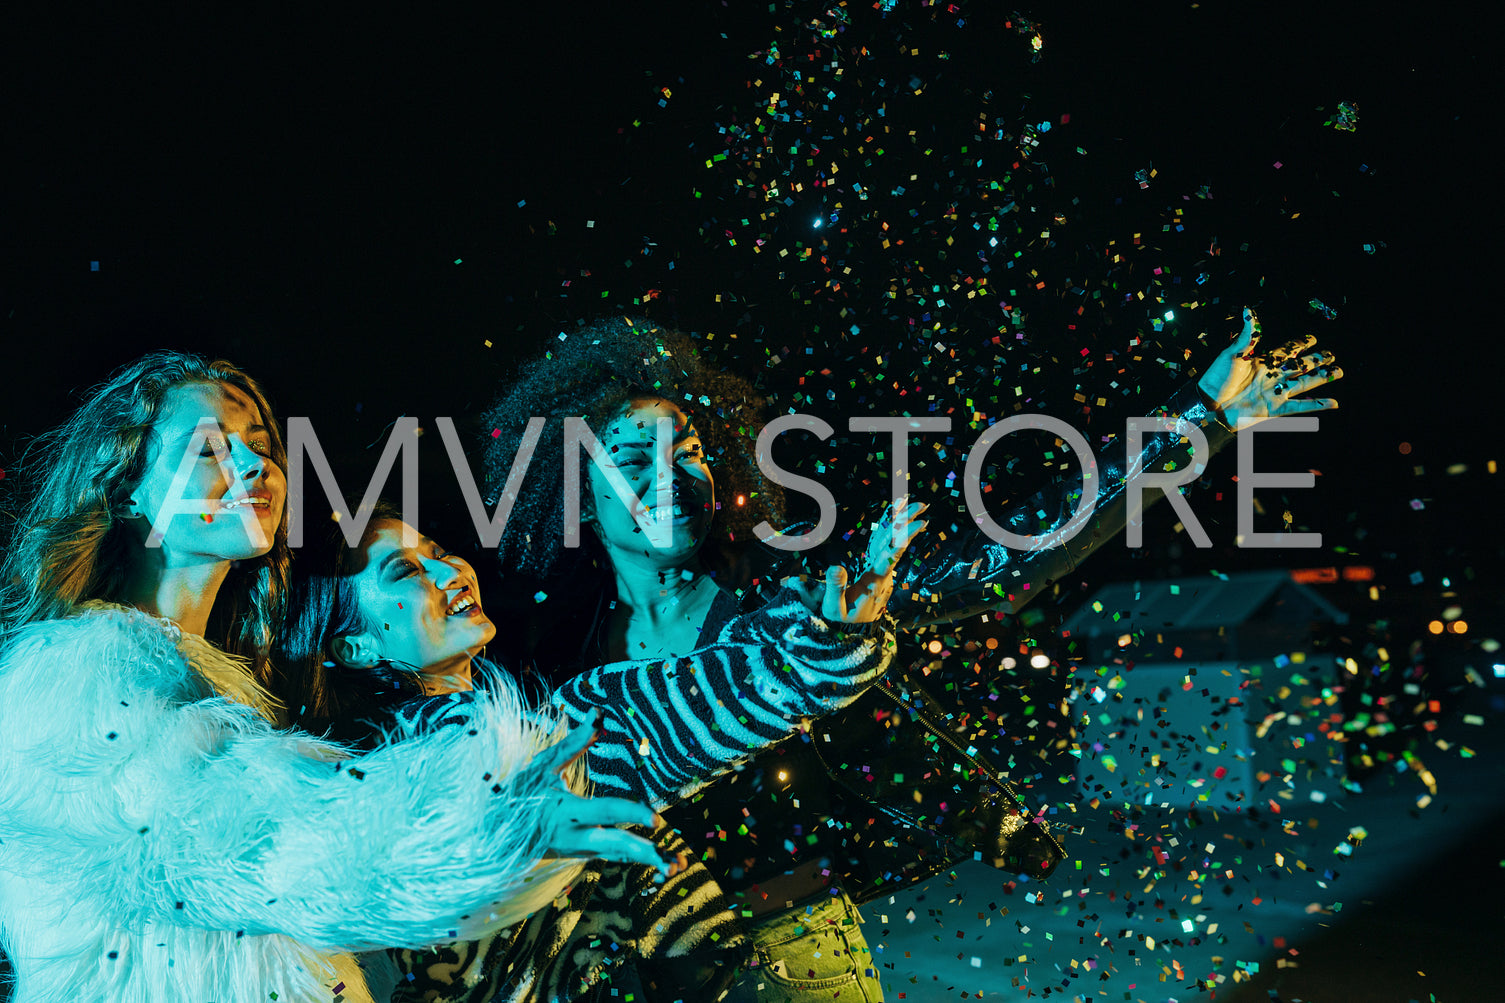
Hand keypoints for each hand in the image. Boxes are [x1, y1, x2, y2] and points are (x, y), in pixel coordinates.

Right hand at [531, 715, 683, 878]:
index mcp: (565, 811)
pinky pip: (613, 856)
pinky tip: (662, 863)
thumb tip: (597, 714)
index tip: (655, 818)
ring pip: (617, 856)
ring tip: (676, 867)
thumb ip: (573, 743)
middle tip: (672, 861)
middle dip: (643, 853)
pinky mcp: (582, 853)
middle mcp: (573, 836)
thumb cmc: (519, 792)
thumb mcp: (543, 766)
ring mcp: (578, 849)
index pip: (605, 812)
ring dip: (646, 862)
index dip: (631, 814)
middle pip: (614, 846)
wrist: (494, 833)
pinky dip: (636, 859)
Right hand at [786, 495, 926, 622]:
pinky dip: (888, 528)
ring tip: (909, 501)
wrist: (855, 629)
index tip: (912, 528)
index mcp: (874, 581)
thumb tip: (836, 566)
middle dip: (907, 523)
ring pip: (892, 541)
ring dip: (900, 521)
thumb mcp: (834, 608)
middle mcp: (882, 573)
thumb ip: (835, 588)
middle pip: (895, 544)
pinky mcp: (876, 567)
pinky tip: (892, 514)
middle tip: (920, 504)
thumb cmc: (843, 619)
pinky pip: (884, 544)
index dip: (899, 543)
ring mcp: (881, 570)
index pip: (888, 559)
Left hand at [1198, 307, 1341, 427]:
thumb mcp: (1232, 353)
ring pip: (1304, 383)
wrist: (1209, 404)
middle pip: (1300, 366)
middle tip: (1331, 355)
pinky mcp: (1274, 409)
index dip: (1300, 344)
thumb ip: (1247, 335)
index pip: (1287, 350)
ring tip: (1339, 371)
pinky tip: (1333, 402)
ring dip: (1322, 378)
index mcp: (1263, 361)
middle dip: (1316, 360)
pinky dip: (1317, 404)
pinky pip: (1300, 407)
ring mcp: (1275, 393)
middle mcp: (1272, 376)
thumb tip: (1248, 310)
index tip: (1313, 338)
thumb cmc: (1217, 378)